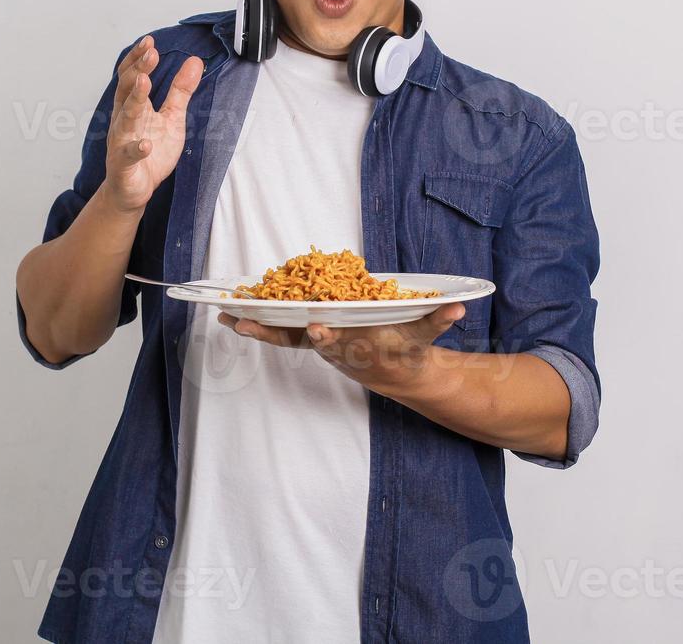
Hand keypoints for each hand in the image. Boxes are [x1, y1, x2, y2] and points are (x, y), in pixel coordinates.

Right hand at [101, 35, 203, 213]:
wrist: (134, 189)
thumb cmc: (150, 152)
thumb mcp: (172, 117)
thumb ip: (181, 91)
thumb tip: (194, 61)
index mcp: (133, 107)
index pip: (131, 76)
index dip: (139, 59)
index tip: (150, 42)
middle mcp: (123, 120)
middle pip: (126, 89)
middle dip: (137, 69)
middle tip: (151, 53)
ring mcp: (121, 142)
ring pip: (124, 117)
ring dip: (134, 99)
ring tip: (143, 82)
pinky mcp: (124, 165)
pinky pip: (128, 156)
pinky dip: (136, 149)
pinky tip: (146, 144)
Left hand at [218, 301, 466, 393]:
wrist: (395, 375)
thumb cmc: (405, 350)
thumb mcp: (423, 338)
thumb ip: (437, 321)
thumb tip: (460, 308)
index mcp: (355, 344)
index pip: (336, 341)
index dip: (324, 336)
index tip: (314, 326)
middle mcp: (330, 345)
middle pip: (295, 340)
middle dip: (269, 332)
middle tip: (241, 322)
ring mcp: (318, 344)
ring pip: (281, 336)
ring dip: (253, 327)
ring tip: (223, 316)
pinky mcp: (311, 339)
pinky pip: (280, 331)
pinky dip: (257, 323)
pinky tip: (231, 313)